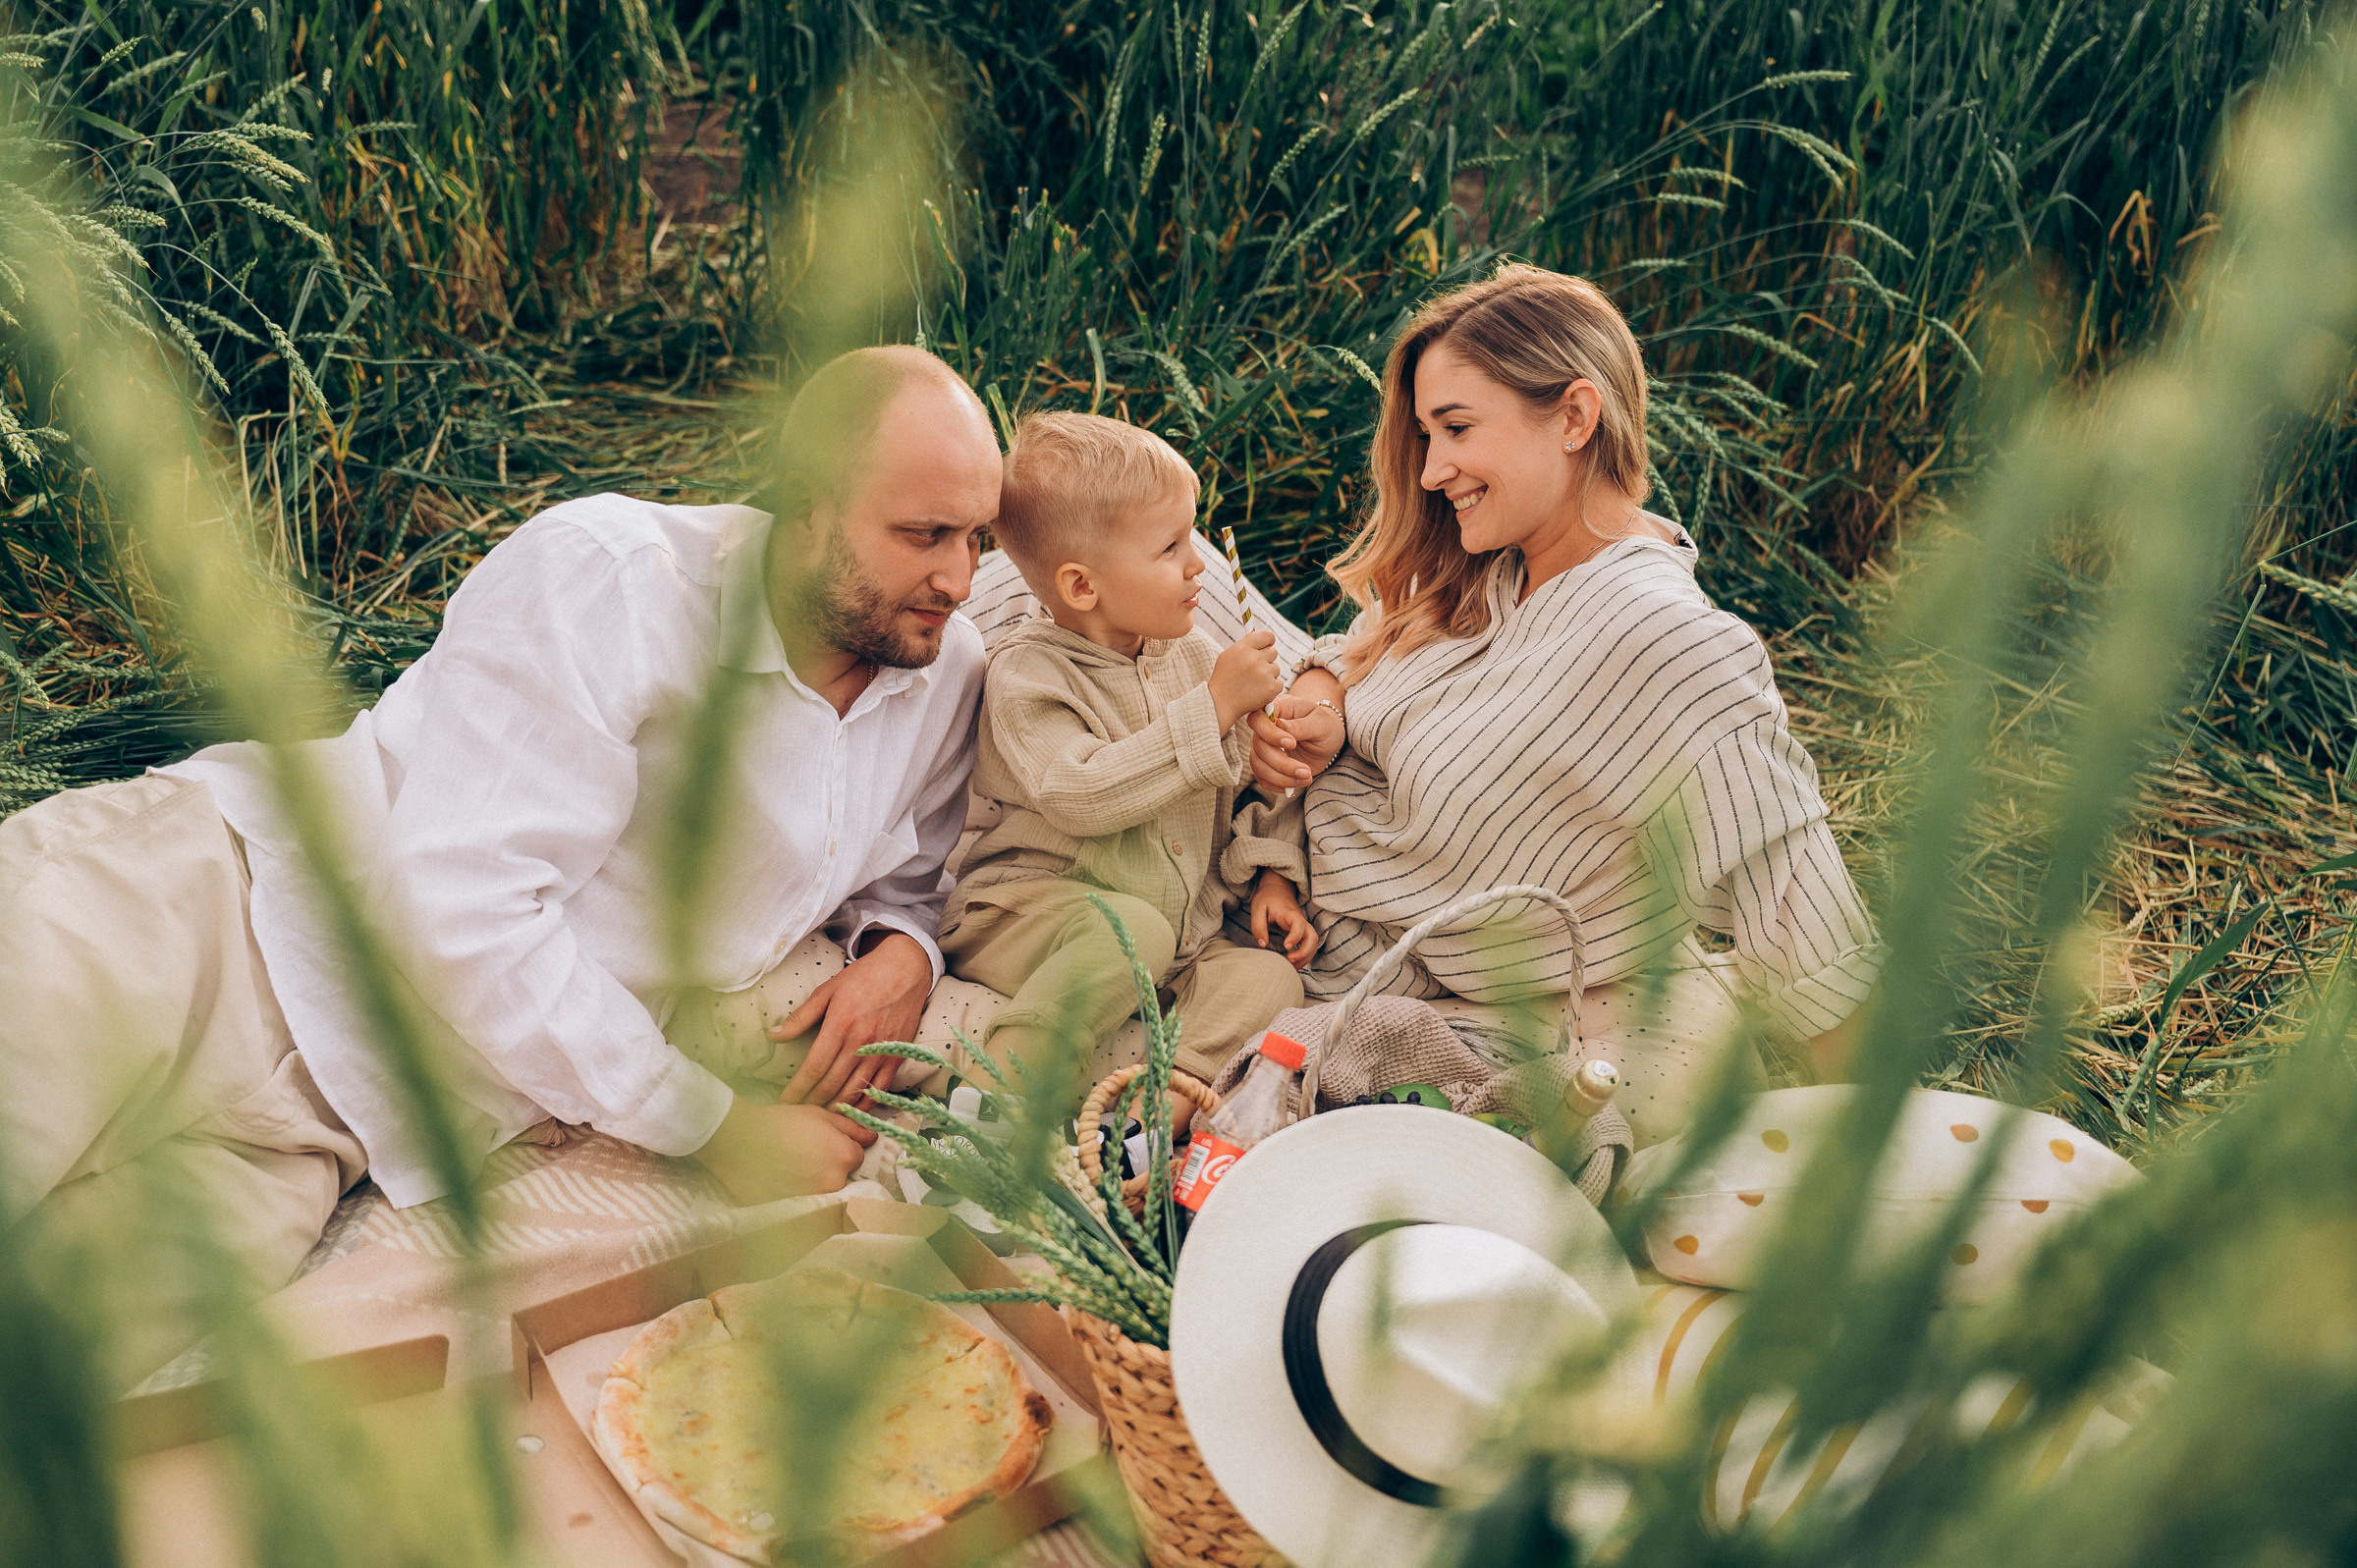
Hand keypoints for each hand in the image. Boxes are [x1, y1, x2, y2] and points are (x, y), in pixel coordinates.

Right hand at [692, 1098, 871, 1204]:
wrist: (741, 1141)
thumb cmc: (781, 1123)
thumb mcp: (820, 1115)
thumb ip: (851, 1128)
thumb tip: (873, 1137)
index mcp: (845, 1157)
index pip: (857, 1157)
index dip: (841, 1148)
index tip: (823, 1143)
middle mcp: (834, 1182)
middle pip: (842, 1177)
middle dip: (829, 1167)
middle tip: (805, 1155)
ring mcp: (814, 1199)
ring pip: (824, 1191)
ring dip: (814, 1183)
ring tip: (791, 1168)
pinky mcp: (794, 1211)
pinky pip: (805, 1204)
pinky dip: (799, 1195)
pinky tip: (783, 1181)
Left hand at [770, 932, 931, 1112]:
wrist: (906, 968)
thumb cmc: (863, 977)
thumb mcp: (828, 990)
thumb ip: (800, 1017)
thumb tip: (772, 1036)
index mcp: (840, 1024)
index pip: (814, 1067)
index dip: (797, 1089)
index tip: (784, 1102)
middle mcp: (861, 1042)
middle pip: (832, 1084)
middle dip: (811, 1102)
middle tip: (797, 1113)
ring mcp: (881, 1051)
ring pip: (854, 1091)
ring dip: (835, 1107)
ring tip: (818, 1115)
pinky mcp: (897, 1056)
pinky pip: (879, 1089)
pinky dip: (864, 1104)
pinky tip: (850, 1110)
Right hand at [1208, 629, 1282, 730]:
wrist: (1220, 704)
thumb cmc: (1223, 680)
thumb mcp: (1228, 656)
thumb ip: (1245, 646)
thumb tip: (1262, 640)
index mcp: (1243, 648)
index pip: (1266, 636)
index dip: (1268, 641)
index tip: (1268, 646)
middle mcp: (1255, 658)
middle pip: (1273, 652)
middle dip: (1267, 660)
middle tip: (1255, 670)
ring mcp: (1264, 673)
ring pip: (1276, 669)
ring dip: (1268, 675)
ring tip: (1253, 684)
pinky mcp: (1271, 687)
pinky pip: (1279, 683)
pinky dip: (1271, 689)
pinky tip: (1258, 692)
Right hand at [1248, 681, 1344, 792]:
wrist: (1326, 740)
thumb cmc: (1324, 725)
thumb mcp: (1320, 723)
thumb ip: (1300, 725)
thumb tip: (1280, 727)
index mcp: (1276, 709)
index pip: (1257, 719)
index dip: (1270, 734)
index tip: (1292, 744)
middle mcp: (1264, 728)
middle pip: (1259, 747)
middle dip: (1281, 763)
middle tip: (1306, 771)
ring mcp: (1262, 747)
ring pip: (1258, 766)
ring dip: (1281, 778)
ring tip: (1306, 778)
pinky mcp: (1266, 765)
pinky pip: (1263, 779)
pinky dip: (1279, 785)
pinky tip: (1297, 783)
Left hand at [1249, 870, 1319, 968]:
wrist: (1277, 890)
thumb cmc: (1267, 899)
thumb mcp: (1257, 909)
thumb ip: (1258, 927)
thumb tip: (1263, 945)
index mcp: (1290, 914)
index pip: (1299, 925)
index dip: (1295, 936)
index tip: (1286, 947)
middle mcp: (1301, 921)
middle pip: (1313, 937)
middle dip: (1305, 953)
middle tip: (1289, 961)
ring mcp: (1303, 928)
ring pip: (1313, 945)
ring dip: (1305, 958)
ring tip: (1290, 966)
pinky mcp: (1302, 933)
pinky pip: (1308, 947)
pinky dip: (1304, 957)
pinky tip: (1292, 963)